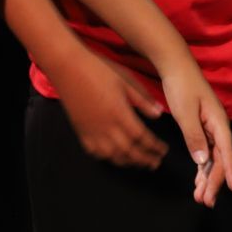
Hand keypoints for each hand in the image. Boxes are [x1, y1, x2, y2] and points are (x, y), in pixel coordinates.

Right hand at [55, 54, 167, 168]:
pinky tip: (115, 157)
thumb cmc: (98, 70)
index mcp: (120, 114)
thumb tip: (159, 114)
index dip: (154, 147)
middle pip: (130, 151)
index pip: (142, 138)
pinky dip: (108, 158)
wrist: (68, 67)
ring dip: (129, 162)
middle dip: (145, 159)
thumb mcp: (125, 80)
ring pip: (113, 156)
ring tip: (140, 163)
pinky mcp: (81, 132)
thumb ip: (142, 99)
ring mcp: (92, 132)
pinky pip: (96, 153)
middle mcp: (107, 128)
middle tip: (156, 163)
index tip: (163, 150)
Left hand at [159, 67, 231, 206]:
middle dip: (215, 181)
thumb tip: (203, 161)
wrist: (175, 65)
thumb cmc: (181, 86)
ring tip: (200, 197)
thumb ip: (194, 137)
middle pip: (221, 159)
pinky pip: (206, 151)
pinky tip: (198, 179)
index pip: (227, 152)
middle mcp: (218, 127)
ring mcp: (211, 127)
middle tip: (206, 201)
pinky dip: (202, 167)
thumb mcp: (185, 112)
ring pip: (213, 158)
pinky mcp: (202, 127)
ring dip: (207, 177)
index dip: (230, 172)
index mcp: (218, 122)